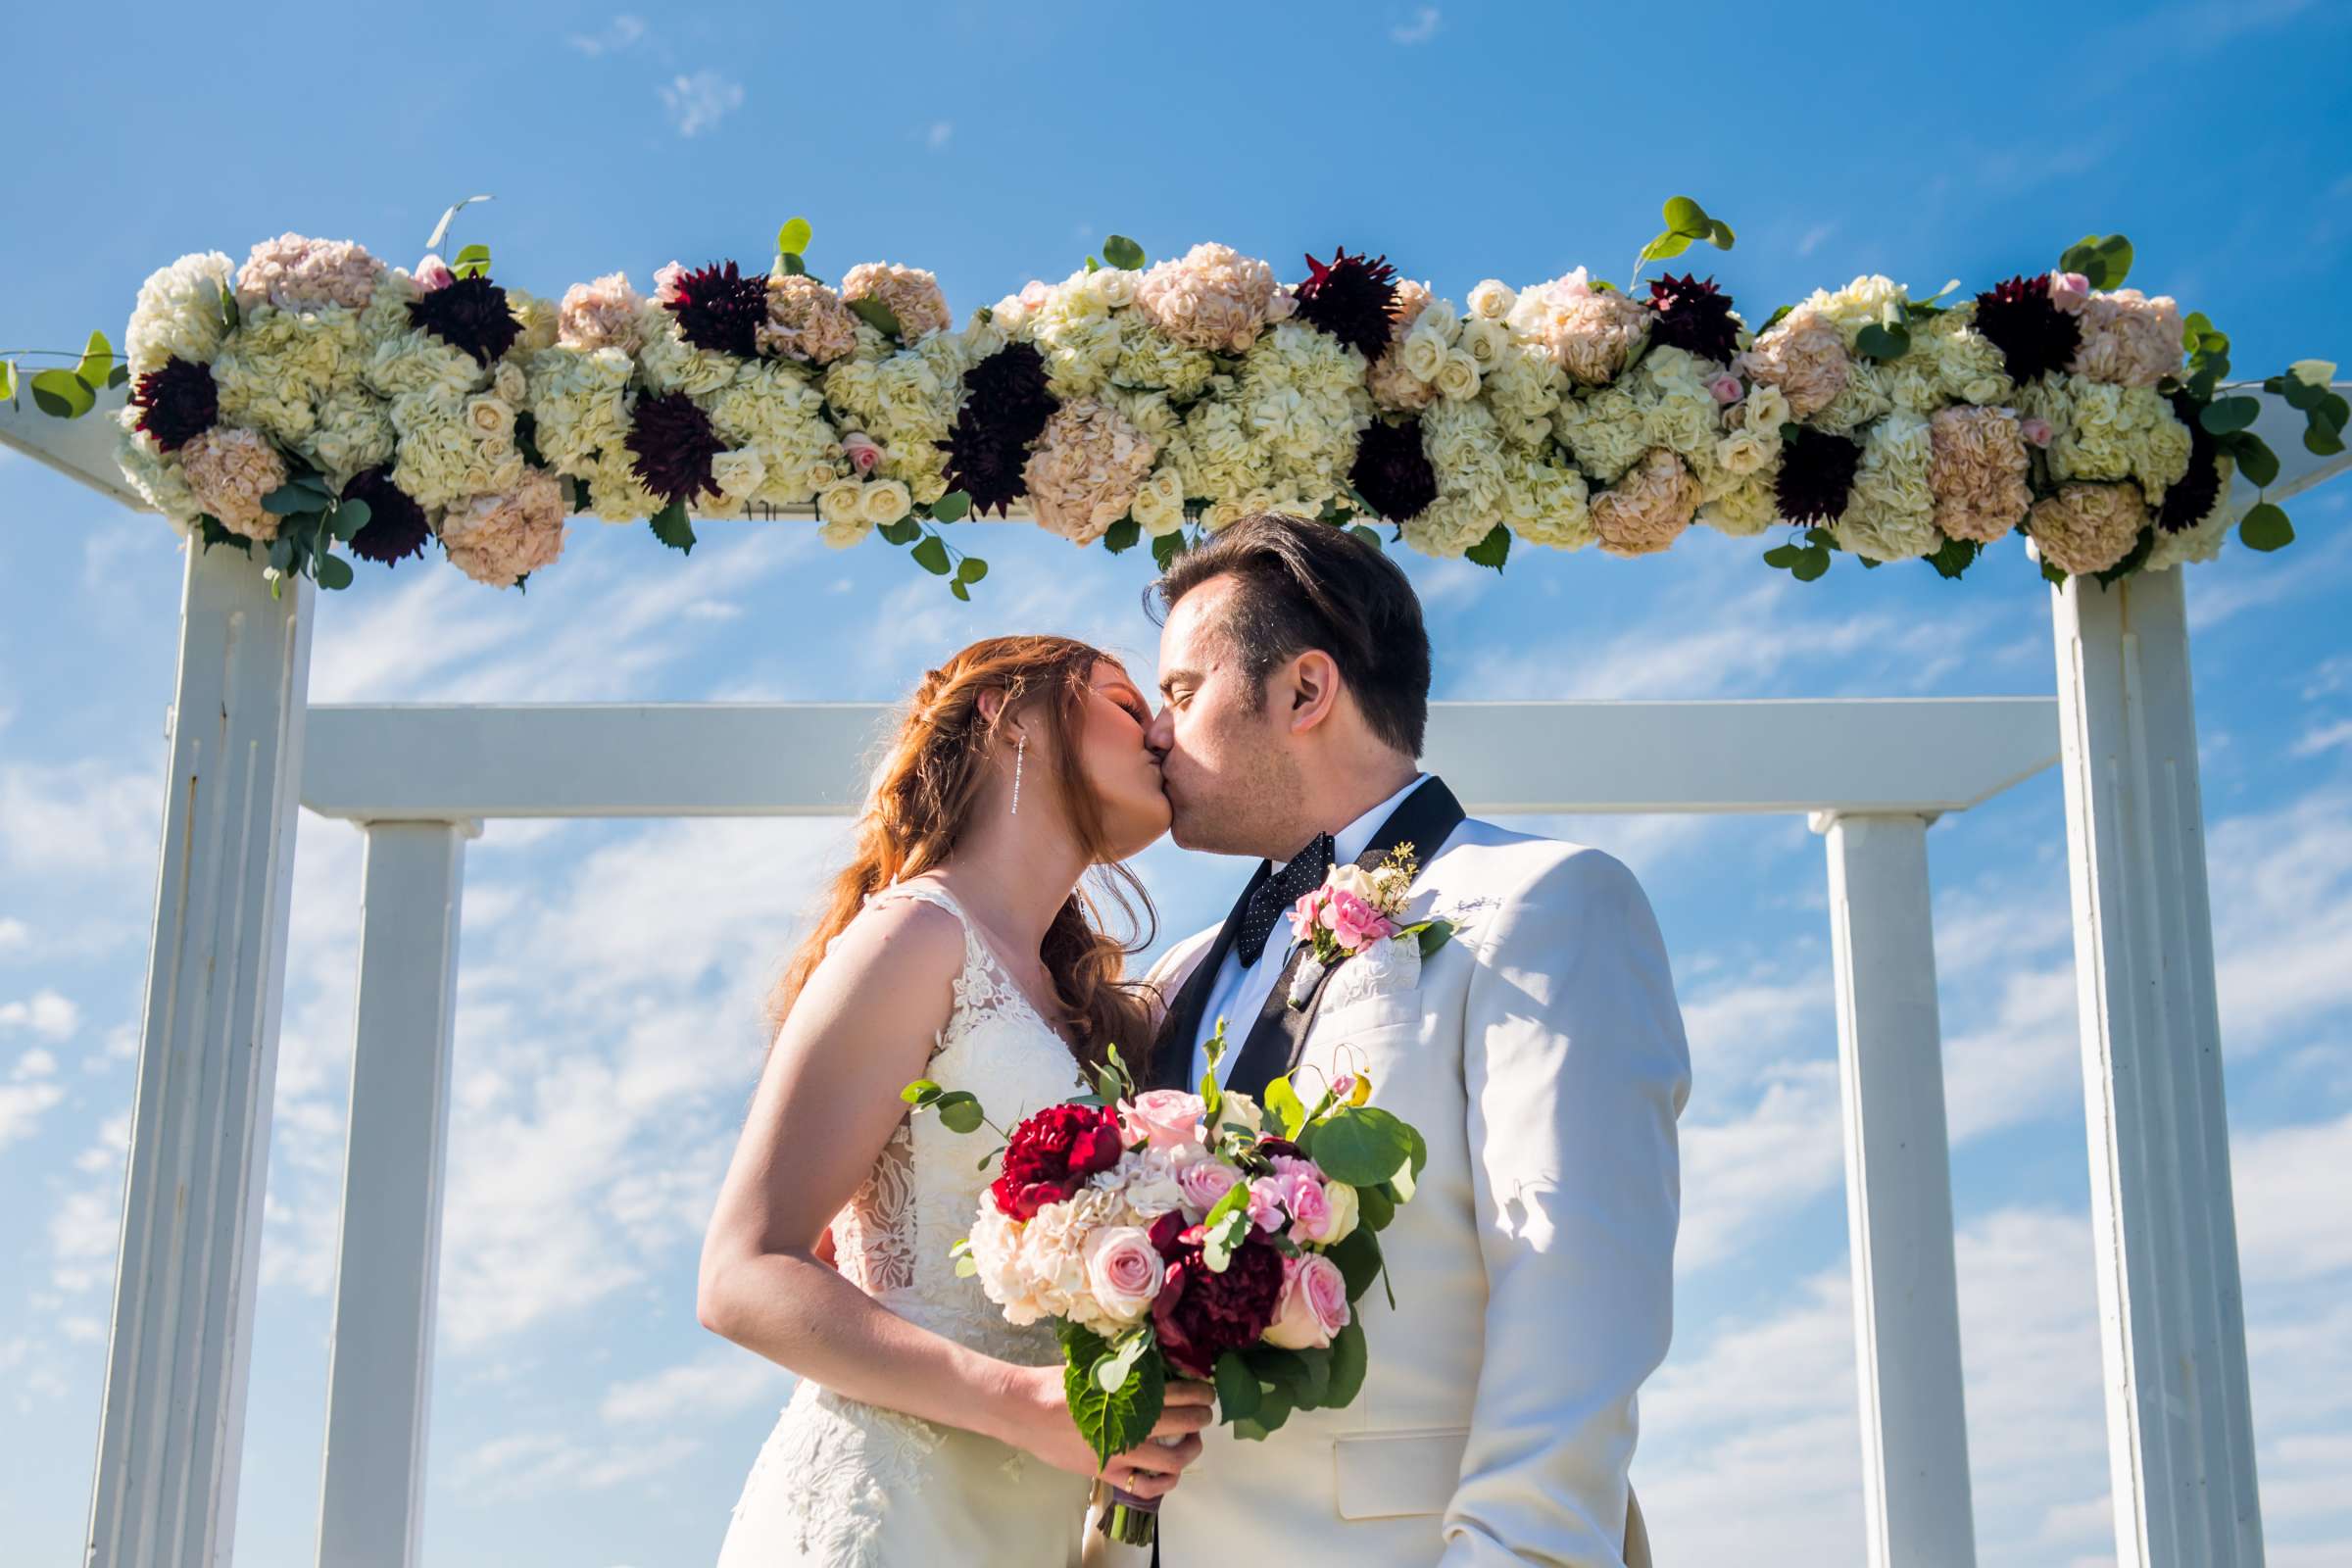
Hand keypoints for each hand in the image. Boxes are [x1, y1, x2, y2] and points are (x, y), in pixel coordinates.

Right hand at [997, 1366, 1214, 1499]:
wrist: (1026, 1411)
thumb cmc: (1058, 1384)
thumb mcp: (1096, 1366)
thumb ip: (1126, 1368)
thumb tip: (1155, 1361)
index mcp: (1127, 1394)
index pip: (1179, 1392)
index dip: (1199, 1391)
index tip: (1205, 1390)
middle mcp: (1130, 1425)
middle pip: (1184, 1422)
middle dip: (1202, 1416)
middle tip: (1204, 1411)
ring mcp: (1121, 1453)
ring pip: (1173, 1459)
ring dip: (1191, 1449)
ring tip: (1192, 1440)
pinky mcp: (1109, 1472)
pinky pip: (1146, 1487)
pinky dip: (1165, 1481)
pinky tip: (1170, 1472)